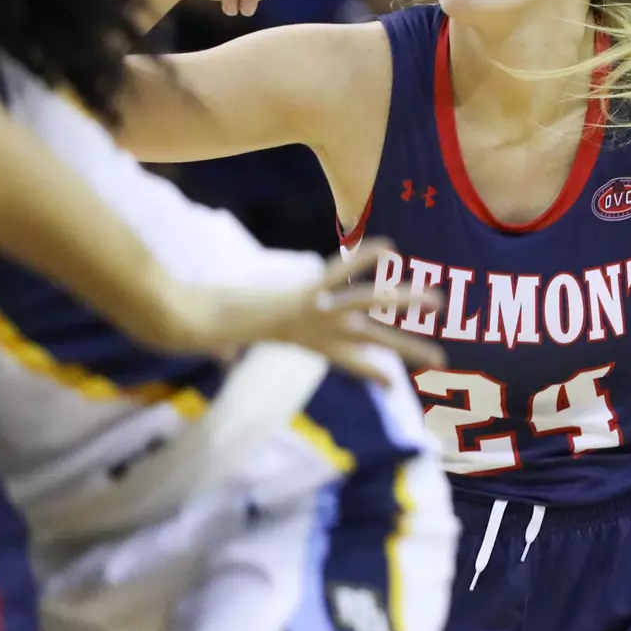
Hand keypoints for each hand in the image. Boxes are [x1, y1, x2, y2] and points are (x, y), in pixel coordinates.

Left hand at [174, 240, 444, 383]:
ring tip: (434, 300)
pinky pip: (340, 273)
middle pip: (372, 341)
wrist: (190, 323)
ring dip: (403, 302)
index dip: (373, 373)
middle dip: (407, 348)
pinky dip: (363, 258)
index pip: (350, 362)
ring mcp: (313, 315)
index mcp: (304, 343)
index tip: (395, 384)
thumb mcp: (225, 340)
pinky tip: (389, 247)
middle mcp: (316, 333)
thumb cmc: (203, 331)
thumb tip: (220, 354)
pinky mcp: (303, 296)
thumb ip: (228, 346)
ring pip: (369, 308)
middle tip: (440, 358)